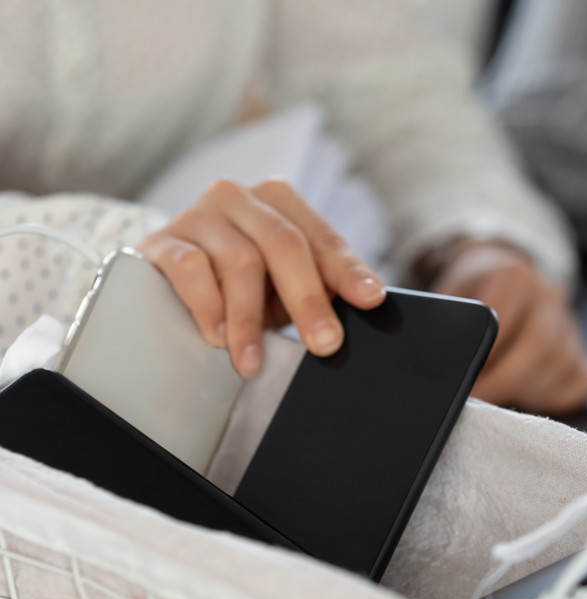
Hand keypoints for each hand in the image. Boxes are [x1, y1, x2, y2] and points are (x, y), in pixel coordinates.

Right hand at [137, 178, 385, 376]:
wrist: (168, 274)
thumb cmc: (239, 281)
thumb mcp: (282, 281)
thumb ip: (317, 285)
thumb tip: (365, 305)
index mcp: (279, 201)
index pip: (320, 238)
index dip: (347, 270)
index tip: (371, 299)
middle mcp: (240, 197)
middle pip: (284, 244)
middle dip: (308, 300)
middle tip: (324, 344)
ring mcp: (199, 215)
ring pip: (239, 262)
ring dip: (250, 319)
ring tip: (254, 361)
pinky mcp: (163, 241)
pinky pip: (191, 270)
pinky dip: (208, 306)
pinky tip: (217, 337)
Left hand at [426, 240, 586, 414]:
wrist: (497, 276)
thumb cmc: (471, 294)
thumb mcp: (450, 296)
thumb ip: (445, 323)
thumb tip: (432, 362)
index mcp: (513, 276)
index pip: (504, 322)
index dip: (484, 359)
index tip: (467, 385)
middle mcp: (548, 295)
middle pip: (540, 345)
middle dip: (506, 382)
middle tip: (481, 402)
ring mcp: (571, 322)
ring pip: (563, 366)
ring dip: (529, 392)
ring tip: (501, 401)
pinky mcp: (583, 348)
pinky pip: (584, 380)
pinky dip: (559, 396)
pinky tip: (531, 398)